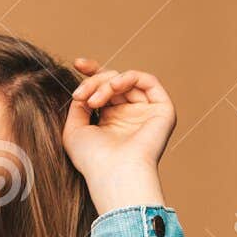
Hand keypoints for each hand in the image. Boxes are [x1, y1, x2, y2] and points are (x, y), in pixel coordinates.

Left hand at [62, 57, 174, 211]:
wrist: (113, 173)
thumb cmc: (92, 159)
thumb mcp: (75, 130)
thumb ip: (78, 105)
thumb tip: (82, 89)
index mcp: (110, 121)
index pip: (103, 89)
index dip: (92, 74)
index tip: (78, 64)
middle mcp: (128, 115)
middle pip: (113, 82)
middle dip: (95, 81)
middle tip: (81, 95)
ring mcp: (145, 112)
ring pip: (127, 80)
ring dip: (107, 83)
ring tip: (95, 100)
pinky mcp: (162, 109)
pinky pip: (148, 81)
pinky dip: (128, 78)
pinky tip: (114, 87)